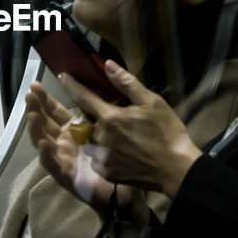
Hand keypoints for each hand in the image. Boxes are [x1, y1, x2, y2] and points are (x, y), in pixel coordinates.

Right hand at [25, 81, 133, 213]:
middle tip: (30, 94)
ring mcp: (63, 159)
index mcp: (75, 130)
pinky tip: (43, 144)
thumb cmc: (124, 157)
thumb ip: (110, 103)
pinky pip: (53, 165)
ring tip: (32, 115)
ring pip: (43, 142)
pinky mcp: (66, 176)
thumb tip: (108, 70)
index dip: (45, 99)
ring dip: (36, 129)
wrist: (129, 189)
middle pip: (45, 123)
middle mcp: (65, 142)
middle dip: (35, 108)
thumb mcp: (117, 124)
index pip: (55, 111)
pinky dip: (46, 155)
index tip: (36, 84)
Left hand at [59, 61, 201, 198]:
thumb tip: (108, 65)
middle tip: (109, 113)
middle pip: (85, 120)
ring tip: (118, 134)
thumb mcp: (152, 102)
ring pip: (90, 139)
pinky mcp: (105, 172)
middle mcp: (100, 137)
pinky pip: (96, 157)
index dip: (71, 85)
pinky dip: (103, 151)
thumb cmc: (167, 133)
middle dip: (90, 114)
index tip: (62, 76)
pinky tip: (120, 150)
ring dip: (97, 133)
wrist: (176, 169)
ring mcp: (101, 157)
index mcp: (110, 117)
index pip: (82, 97)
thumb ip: (126, 83)